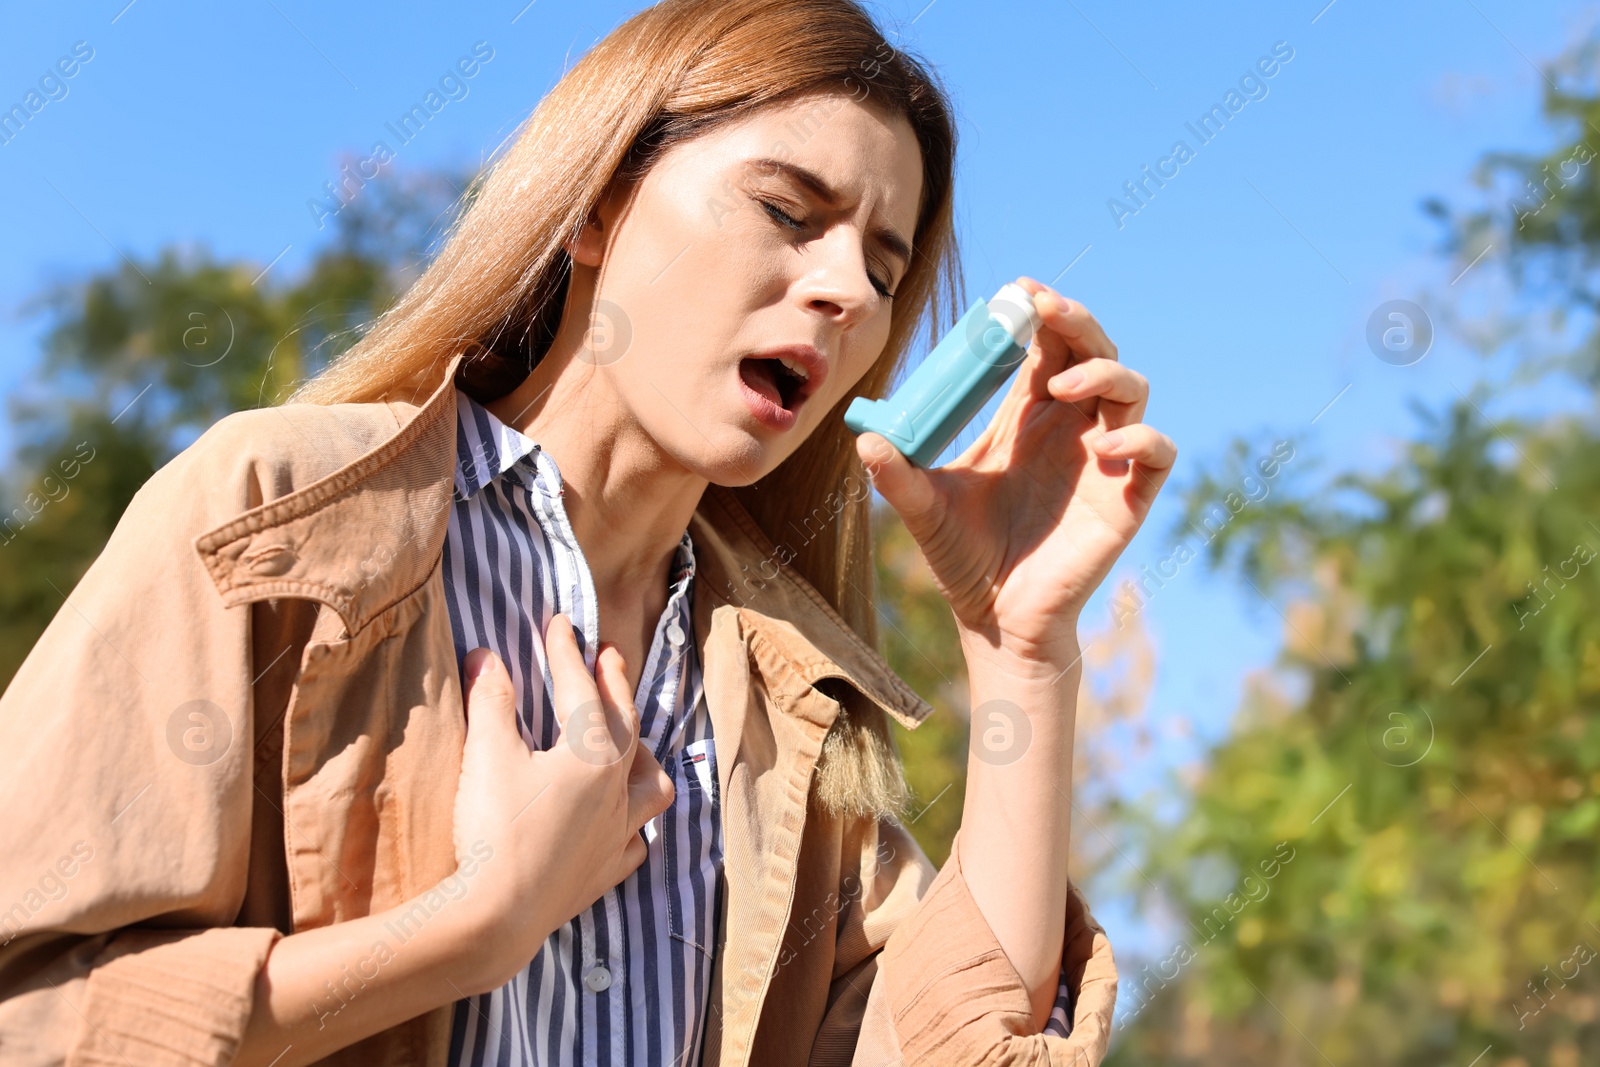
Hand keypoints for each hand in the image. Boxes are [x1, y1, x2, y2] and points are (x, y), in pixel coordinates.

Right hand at [448, 612, 674, 992]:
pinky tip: (620, 822)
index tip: (559, 622)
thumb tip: (486, 655)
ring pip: (651, 785)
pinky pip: (635, 840)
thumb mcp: (487, 754)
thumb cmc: (493, 829)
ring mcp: (618, 833)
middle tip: (608, 657)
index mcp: (591, 752)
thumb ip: (490, 700)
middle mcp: (617, 788)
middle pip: (626, 723)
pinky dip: (632, 824)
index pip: (580, 687)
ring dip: (642, 756)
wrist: (495, 914)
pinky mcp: (606, 872)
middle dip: (614, 685)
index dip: (566, 651)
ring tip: (631, 743)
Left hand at [856, 276, 1176, 670]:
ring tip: (1060, 385)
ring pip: (1131, 386)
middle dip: (1076, 320)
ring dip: (1104, 371)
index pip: (1045, 344)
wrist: (994, 617)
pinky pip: (1158, 451)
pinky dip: (1142, 437)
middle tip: (1043, 310)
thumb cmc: (962, 557)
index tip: (1016, 293)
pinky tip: (1106, 443)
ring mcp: (1103, 457)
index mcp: (1026, 415)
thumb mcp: (923, 508)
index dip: (1039, 312)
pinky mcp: (1128, 497)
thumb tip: (862, 437)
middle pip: (1093, 349)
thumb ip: (896, 473)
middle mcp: (1069, 426)